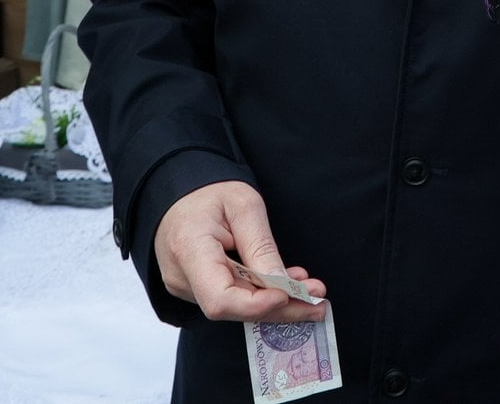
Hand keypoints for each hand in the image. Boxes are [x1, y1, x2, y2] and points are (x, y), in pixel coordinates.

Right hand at [153, 180, 325, 322]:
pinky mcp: (194, 288)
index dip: (256, 305)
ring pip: (235, 307)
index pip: (219, 299)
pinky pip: (231, 298)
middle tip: (319, 303)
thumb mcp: (244, 206)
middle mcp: (181, 276)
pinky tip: (286, 286)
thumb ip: (261, 247)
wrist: (180, 191)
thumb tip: (282, 286)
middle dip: (280, 309)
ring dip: (275, 302)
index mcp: (188, 249)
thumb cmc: (209, 191)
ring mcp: (185, 286)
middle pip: (233, 309)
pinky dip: (260, 295)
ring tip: (310, 289)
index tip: (289, 295)